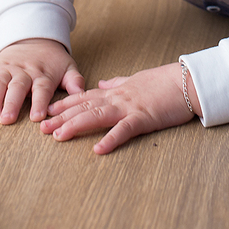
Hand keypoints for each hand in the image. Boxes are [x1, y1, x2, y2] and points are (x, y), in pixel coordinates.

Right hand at [0, 38, 85, 124]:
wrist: (35, 37)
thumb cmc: (52, 60)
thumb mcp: (68, 66)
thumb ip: (74, 80)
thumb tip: (81, 92)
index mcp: (43, 74)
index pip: (42, 88)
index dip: (39, 101)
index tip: (37, 117)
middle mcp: (24, 71)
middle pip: (17, 87)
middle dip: (11, 103)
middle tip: (6, 120)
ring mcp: (7, 69)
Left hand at [40, 62, 197, 154]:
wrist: (187, 80)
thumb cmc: (165, 82)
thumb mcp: (137, 79)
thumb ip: (118, 82)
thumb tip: (103, 83)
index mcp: (117, 91)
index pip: (85, 97)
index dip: (65, 103)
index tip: (47, 109)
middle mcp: (118, 98)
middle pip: (85, 107)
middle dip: (62, 117)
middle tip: (41, 127)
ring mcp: (130, 107)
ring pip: (97, 116)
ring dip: (76, 125)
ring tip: (58, 136)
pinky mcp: (144, 118)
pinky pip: (124, 130)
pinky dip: (111, 139)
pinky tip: (98, 149)